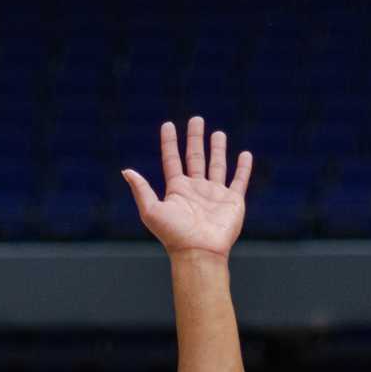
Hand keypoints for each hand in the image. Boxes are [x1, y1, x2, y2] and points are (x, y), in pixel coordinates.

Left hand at [122, 117, 250, 259]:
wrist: (199, 252)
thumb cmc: (174, 234)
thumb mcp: (151, 210)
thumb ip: (141, 189)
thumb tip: (126, 171)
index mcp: (177, 189)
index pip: (172, 159)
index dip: (169, 142)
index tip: (168, 125)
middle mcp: (196, 189)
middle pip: (195, 157)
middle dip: (195, 138)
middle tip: (196, 119)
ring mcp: (215, 194)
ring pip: (217, 165)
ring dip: (217, 149)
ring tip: (218, 133)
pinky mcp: (233, 201)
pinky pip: (239, 180)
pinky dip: (243, 168)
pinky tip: (244, 154)